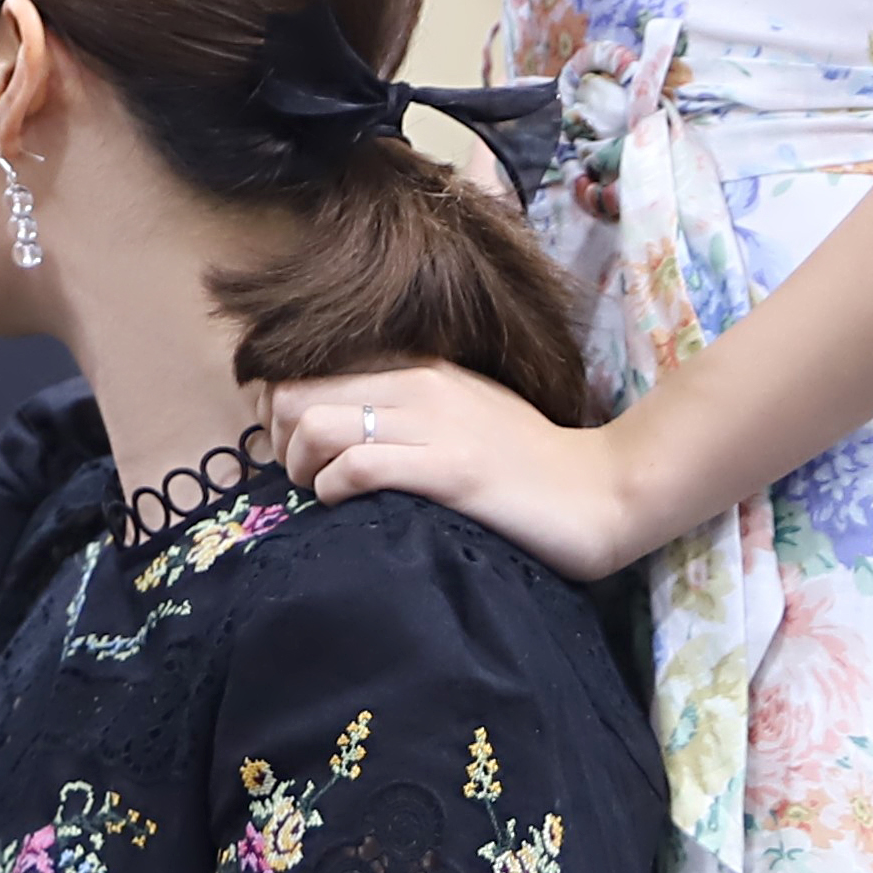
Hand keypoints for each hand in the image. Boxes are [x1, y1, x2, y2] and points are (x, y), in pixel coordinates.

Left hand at [263, 363, 641, 583]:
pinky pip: (360, 467)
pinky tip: (346, 504)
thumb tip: (329, 429)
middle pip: (298, 394)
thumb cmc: (524, 466)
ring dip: (302, 466)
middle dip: (279, 439)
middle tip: (301, 476)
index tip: (286, 445)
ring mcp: (436, 427)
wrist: (597, 492)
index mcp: (419, 369)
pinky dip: (334, 489)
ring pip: (318, 425)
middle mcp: (420, 386)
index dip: (275, 408)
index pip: (308, 368)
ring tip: (320, 492)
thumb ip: (403, 411)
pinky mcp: (451, 471)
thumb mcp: (459, 417)